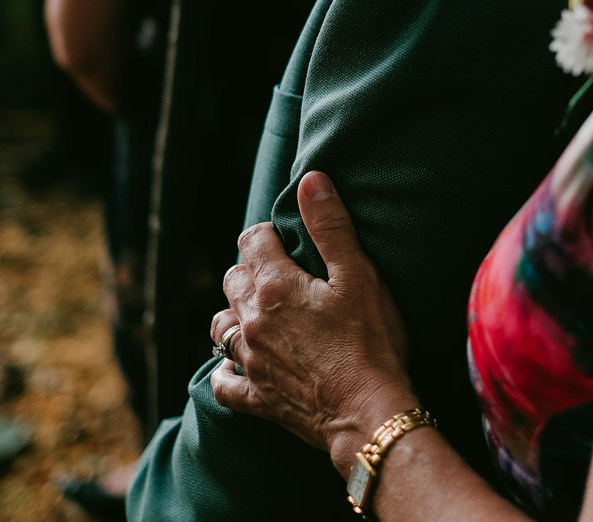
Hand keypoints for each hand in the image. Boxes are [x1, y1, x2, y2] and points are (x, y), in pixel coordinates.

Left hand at [210, 172, 417, 473]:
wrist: (369, 412)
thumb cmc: (371, 342)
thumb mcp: (358, 276)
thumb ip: (330, 227)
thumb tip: (310, 180)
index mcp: (275, 286)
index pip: (252, 241)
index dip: (268, 234)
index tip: (287, 239)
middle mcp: (253, 321)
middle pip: (232, 280)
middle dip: (250, 270)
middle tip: (281, 274)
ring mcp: (250, 362)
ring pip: (221, 326)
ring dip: (235, 314)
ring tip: (259, 313)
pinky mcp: (256, 399)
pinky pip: (224, 382)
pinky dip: (227, 371)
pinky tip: (239, 366)